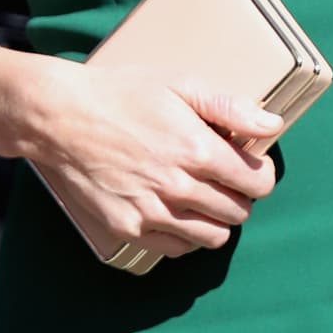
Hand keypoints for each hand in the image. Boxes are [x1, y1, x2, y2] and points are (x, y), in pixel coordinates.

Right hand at [26, 57, 279, 260]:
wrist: (60, 117)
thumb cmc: (121, 93)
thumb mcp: (179, 84)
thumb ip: (230, 107)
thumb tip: (272, 124)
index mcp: (197, 150)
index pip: (257, 182)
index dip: (262, 175)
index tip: (253, 166)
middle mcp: (179, 188)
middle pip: (238, 212)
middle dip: (240, 195)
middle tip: (225, 178)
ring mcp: (153, 214)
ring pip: (212, 236)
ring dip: (217, 219)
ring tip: (204, 197)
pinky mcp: (128, 230)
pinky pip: (176, 248)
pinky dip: (185, 235)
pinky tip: (177, 213)